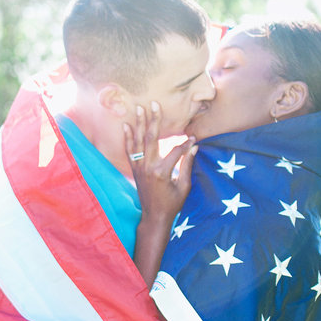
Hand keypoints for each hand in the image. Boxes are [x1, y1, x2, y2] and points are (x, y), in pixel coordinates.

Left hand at [124, 102, 195, 224]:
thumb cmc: (172, 204)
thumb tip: (194, 148)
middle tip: (154, 103)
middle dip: (154, 120)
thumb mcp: (184, 186)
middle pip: (152, 138)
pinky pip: (129, 151)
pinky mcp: (134, 170)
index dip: (186, 144)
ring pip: (138, 141)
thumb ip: (187, 166)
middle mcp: (148, 167)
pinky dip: (127, 138)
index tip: (194, 139)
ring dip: (139, 124)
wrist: (154, 217)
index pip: (176, 150)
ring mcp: (139, 168)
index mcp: (162, 172)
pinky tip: (126, 126)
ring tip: (139, 108)